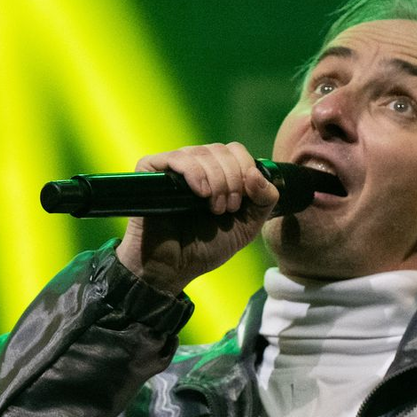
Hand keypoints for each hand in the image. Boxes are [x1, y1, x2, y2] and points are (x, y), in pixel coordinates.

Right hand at [114, 142, 279, 294]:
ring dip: (216, 182)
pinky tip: (200, 193)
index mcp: (218, 174)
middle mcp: (196, 166)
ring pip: (202, 153)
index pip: (236, 151)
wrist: (174, 267)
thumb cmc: (207, 247)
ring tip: (214, 209)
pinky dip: (194, 173)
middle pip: (222, 150)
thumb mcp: (248, 226)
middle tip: (228, 209)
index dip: (245, 170)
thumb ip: (264, 200)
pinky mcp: (151, 170)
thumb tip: (257, 172)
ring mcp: (174, 167)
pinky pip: (177, 157)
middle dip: (233, 180)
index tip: (243, 200)